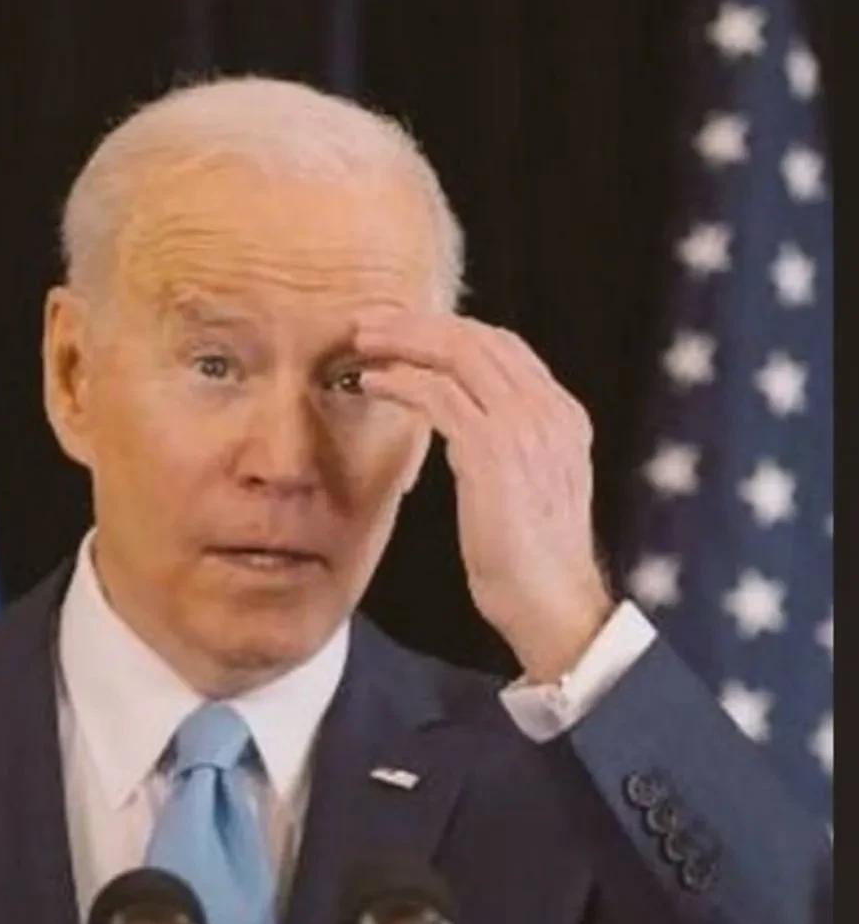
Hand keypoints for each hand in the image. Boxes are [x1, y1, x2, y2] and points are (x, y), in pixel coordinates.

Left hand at [354, 314, 614, 682]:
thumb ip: (509, 443)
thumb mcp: (528, 485)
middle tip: (371, 321)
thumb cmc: (530, 558)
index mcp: (562, 414)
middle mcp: (548, 410)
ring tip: (361, 342)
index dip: (450, 331)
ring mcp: (524, 425)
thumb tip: (464, 419)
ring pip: (456, 354)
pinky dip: (399, 381)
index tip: (407, 331)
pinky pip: (437, 395)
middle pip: (478, 338)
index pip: (504, 347)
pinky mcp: (493, 449)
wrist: (551, 602)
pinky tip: (370, 383)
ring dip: (402, 342)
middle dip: (418, 323)